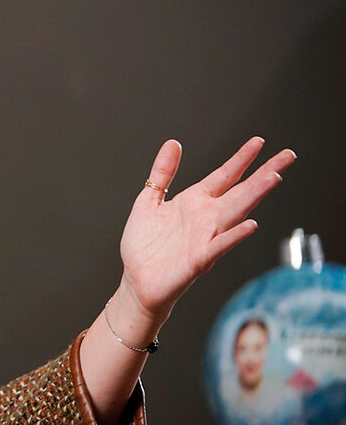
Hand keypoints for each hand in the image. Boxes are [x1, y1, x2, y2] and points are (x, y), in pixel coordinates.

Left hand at [117, 137, 295, 324]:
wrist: (136, 282)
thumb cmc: (143, 246)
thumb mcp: (148, 201)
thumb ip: (162, 174)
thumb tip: (173, 143)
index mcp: (194, 202)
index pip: (224, 176)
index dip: (241, 159)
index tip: (259, 142)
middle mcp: (205, 218)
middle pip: (240, 191)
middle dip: (263, 173)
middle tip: (287, 156)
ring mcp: (205, 238)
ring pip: (235, 214)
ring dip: (254, 196)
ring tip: (272, 178)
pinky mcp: (199, 260)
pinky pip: (219, 246)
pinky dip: (235, 236)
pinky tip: (250, 225)